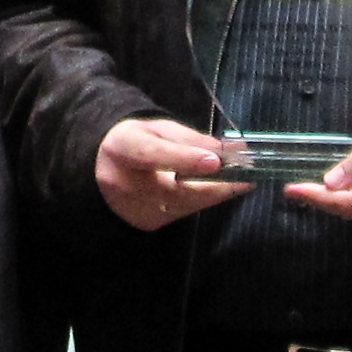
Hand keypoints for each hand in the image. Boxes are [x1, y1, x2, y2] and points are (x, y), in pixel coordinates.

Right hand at [98, 116, 248, 233]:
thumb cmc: (136, 142)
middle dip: (215, 184)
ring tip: (242, 180)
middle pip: (173, 189)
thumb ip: (188, 138)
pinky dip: (203, 200)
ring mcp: (134, 209)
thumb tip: (224, 150)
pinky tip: (220, 189)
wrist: (104, 169)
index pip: (152, 155)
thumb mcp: (157, 128)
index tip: (215, 162)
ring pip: (184, 204)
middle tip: (247, 175)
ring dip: (215, 193)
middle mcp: (122, 184)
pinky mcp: (147, 223)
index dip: (183, 159)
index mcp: (121, 149)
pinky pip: (182, 212)